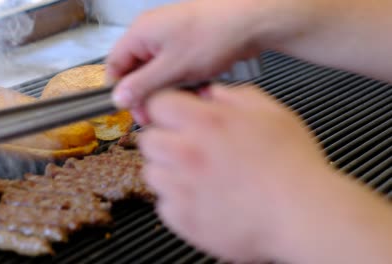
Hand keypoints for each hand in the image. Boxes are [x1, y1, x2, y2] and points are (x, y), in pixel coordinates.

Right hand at [106, 0, 279, 110]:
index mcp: (140, 33)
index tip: (130, 109)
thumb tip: (118, 98)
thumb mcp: (172, 68)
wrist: (249, 22)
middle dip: (144, 93)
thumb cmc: (212, 37)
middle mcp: (151, 33)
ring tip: (180, 99)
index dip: (119, 89)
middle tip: (153, 114)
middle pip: (135, 69)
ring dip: (164, 88)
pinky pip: (173, 67)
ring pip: (155, 71)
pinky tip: (193, 88)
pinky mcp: (186, 44)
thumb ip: (142, 85)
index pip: (114, 64)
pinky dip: (179, 80)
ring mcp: (170, 37)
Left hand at [138, 84, 391, 262]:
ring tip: (197, 176)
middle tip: (185, 148)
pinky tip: (202, 198)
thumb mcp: (272, 114)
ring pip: (151, 172)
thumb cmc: (293, 166)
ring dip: (168, 171)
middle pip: (148, 140)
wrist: (303, 216)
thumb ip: (235, 97)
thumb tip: (211, 94)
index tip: (172, 117)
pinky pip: (163, 204)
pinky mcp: (182, 218)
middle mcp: (186, 152)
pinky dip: (177, 201)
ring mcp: (181, 188)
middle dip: (163, 140)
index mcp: (206, 122)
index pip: (157, 104)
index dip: (165, 109)